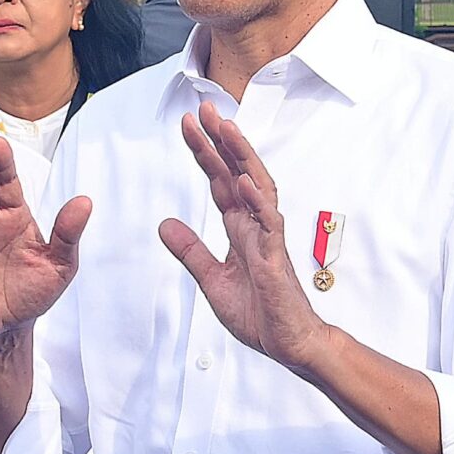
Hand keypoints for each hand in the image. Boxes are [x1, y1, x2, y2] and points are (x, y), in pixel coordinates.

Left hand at [157, 104, 330, 371]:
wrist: (287, 343)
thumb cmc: (259, 312)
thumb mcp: (211, 279)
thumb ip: (191, 251)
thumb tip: (165, 224)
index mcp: (239, 227)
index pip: (219, 181)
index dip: (204, 153)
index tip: (188, 125)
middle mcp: (254, 224)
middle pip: (237, 172)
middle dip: (220, 140)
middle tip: (203, 109)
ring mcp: (268, 237)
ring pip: (256, 186)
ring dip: (241, 157)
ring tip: (226, 129)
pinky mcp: (276, 257)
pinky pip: (268, 222)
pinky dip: (255, 199)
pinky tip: (243, 179)